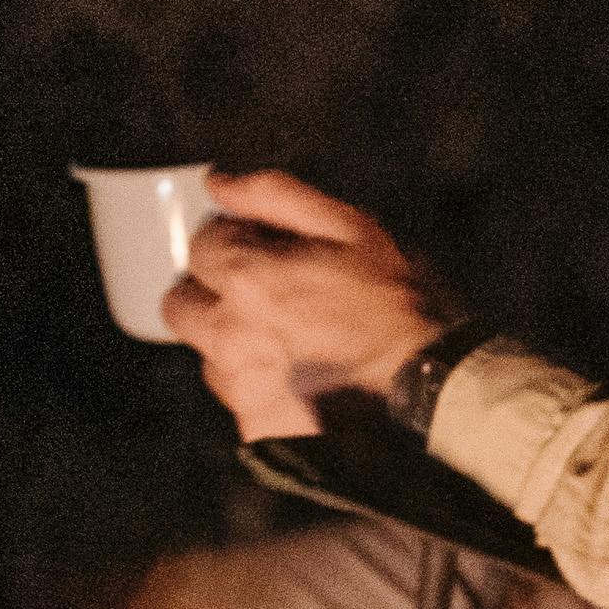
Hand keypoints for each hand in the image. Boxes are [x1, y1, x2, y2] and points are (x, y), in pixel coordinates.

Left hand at [166, 168, 458, 442]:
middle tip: (254, 292)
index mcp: (248, 280)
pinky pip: (233, 396)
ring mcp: (239, 387)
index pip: (200, 247)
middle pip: (180, 304)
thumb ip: (276, 196)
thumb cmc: (396, 305)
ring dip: (229, 339)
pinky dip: (254, 382)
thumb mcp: (350, 229)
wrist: (428, 387)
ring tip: (282, 338)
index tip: (258, 247)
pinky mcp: (253, 426)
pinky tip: (296, 375)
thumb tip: (219, 181)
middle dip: (209, 291)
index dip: (231, 240)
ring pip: (204, 352)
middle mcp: (230, 335)